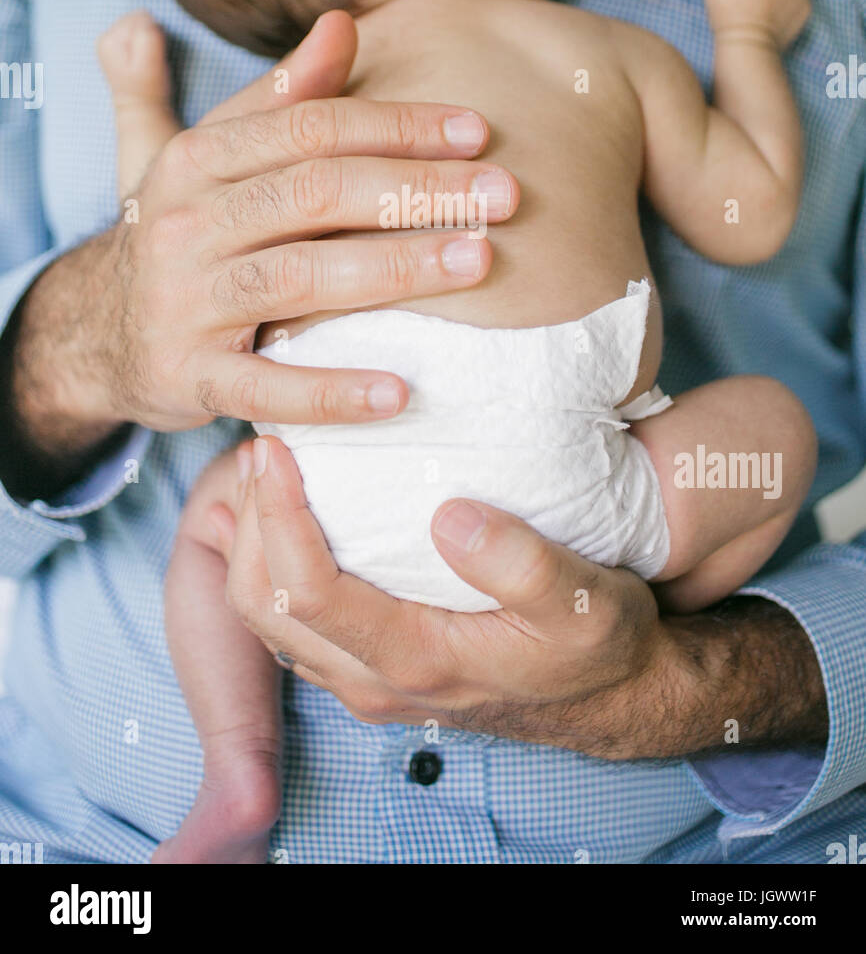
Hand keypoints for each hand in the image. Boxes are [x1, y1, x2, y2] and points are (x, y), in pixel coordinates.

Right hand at [11, 9, 517, 451]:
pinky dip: (330, 393)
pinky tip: (399, 394)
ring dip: (396, 269)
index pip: (310, 126)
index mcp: (197, 160)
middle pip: (315, 193)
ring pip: (301, 278)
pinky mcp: (189, 378)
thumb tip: (341, 22)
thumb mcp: (206, 154)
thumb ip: (273, 93)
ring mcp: (184, 303)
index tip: (477, 129)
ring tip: (478, 261)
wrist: (97, 331)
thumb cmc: (180, 232)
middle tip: (502, 194)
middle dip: (416, 188)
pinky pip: (266, 387)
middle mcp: (186, 224)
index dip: (397, 124)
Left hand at [214, 437, 689, 756]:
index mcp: (415, 659)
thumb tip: (450, 515)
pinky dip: (275, 564)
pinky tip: (295, 514)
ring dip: (253, 544)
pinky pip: (294, 622)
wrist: (611, 698)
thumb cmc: (598, 648)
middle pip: (261, 607)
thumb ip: (525, 565)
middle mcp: (374, 679)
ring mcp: (369, 679)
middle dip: (246, 524)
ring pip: (268, 620)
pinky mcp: (375, 668)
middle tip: (263, 448)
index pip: (307, 591)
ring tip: (270, 471)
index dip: (276, 516)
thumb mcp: (586, 604)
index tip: (276, 449)